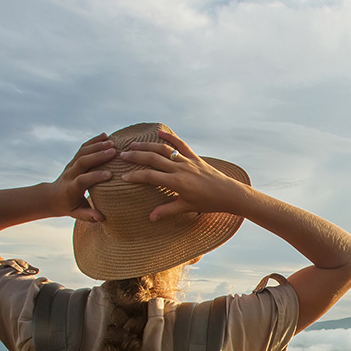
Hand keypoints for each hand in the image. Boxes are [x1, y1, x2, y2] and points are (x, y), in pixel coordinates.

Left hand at [49, 133, 116, 220]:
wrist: (52, 196)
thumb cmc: (68, 207)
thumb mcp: (76, 214)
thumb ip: (88, 215)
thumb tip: (101, 217)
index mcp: (71, 188)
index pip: (82, 180)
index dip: (94, 177)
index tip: (110, 174)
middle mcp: (70, 174)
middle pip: (82, 162)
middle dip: (97, 156)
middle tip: (114, 152)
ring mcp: (71, 165)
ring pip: (82, 152)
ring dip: (97, 146)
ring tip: (112, 143)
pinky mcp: (74, 159)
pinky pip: (83, 148)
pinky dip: (94, 141)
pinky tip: (106, 136)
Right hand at [117, 130, 247, 222]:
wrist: (228, 194)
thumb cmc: (208, 203)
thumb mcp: (186, 207)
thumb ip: (167, 210)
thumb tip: (150, 217)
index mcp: (177, 182)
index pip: (151, 177)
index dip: (136, 176)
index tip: (123, 177)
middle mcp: (180, 169)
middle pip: (153, 159)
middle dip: (136, 157)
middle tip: (122, 155)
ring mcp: (187, 161)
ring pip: (163, 150)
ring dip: (147, 146)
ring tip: (133, 145)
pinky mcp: (195, 157)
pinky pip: (180, 144)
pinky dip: (169, 137)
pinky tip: (158, 132)